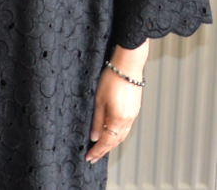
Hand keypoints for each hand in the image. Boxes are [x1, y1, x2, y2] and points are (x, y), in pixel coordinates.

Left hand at [86, 45, 147, 162]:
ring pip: (122, 136)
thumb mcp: (99, 100)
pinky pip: (126, 128)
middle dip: (104, 150)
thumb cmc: (111, 80)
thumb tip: (95, 136)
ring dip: (112, 144)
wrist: (128, 67)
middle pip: (115, 141)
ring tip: (101, 149)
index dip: (98, 151)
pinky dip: (118, 135)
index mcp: (118, 120)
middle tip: (93, 157)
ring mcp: (133, 116)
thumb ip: (97, 120)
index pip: (106, 142)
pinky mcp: (135, 110)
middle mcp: (128, 120)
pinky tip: (112, 135)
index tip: (89, 158)